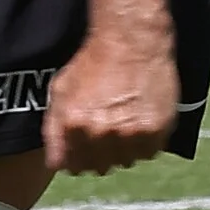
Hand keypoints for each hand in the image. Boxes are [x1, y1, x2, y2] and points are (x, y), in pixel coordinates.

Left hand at [42, 30, 178, 175]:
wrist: (132, 41)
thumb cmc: (93, 62)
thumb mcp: (60, 90)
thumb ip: (53, 129)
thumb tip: (57, 162)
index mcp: (74, 126)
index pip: (71, 167)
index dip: (76, 157)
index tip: (82, 147)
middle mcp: (101, 134)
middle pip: (99, 168)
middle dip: (98, 154)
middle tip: (105, 132)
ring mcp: (130, 135)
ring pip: (125, 163)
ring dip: (123, 150)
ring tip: (124, 123)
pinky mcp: (156, 131)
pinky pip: (148, 153)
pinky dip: (144, 143)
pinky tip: (140, 121)